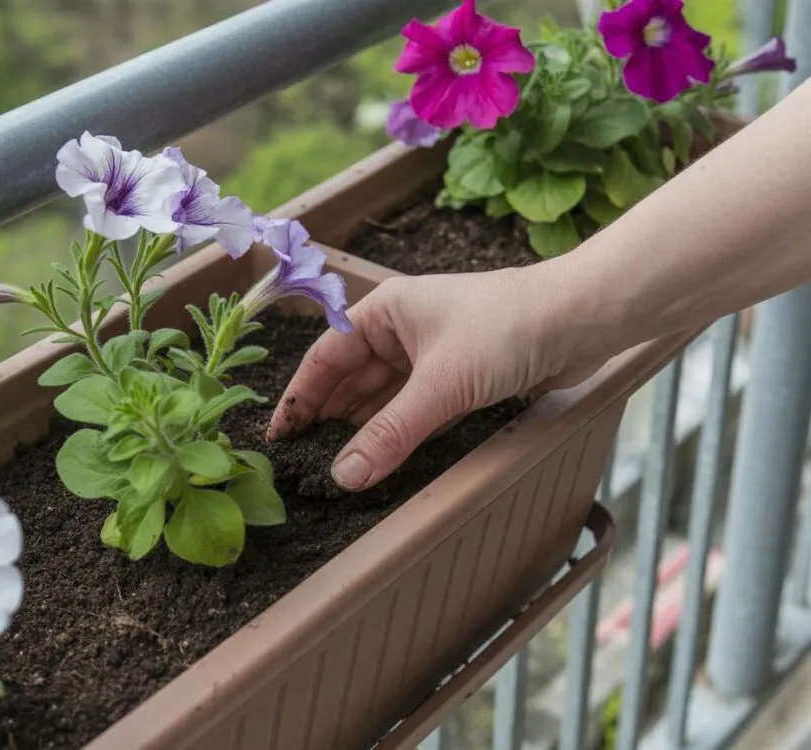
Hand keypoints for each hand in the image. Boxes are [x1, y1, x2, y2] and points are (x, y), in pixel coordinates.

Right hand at [268, 268, 609, 490]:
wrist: (580, 320)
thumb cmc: (504, 330)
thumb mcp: (440, 385)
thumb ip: (391, 433)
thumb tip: (343, 477)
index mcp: (383, 313)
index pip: (325, 358)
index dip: (299, 398)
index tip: (277, 437)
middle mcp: (401, 331)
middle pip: (351, 381)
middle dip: (329, 420)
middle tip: (302, 464)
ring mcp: (430, 356)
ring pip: (384, 399)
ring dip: (364, 432)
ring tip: (335, 471)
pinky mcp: (458, 379)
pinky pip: (415, 411)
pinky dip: (398, 434)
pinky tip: (381, 461)